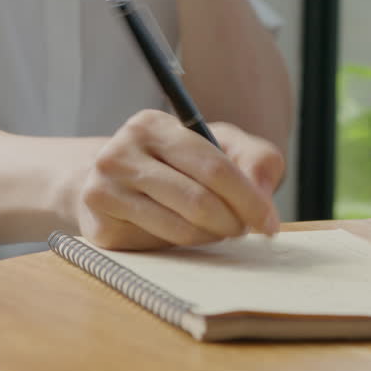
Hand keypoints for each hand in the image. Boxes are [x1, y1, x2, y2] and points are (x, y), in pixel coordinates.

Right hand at [77, 110, 282, 250]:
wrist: (111, 180)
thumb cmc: (177, 162)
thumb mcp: (219, 145)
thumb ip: (255, 159)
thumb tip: (261, 195)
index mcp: (150, 125)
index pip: (212, 167)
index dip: (248, 198)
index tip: (269, 222)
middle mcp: (119, 154)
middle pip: (198, 201)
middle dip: (233, 221)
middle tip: (244, 229)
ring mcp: (104, 192)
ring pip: (181, 229)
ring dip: (212, 236)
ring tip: (218, 228)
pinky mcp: (101, 229)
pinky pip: (160, 245)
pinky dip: (185, 244)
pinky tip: (186, 231)